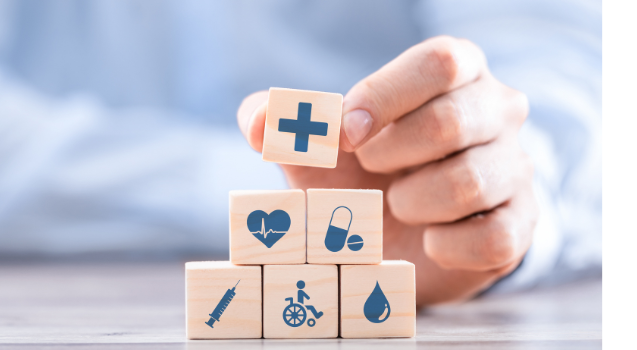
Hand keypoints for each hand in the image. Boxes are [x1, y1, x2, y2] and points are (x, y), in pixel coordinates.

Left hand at [237, 36, 537, 304]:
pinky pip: (492, 237)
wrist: (394, 236)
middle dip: (390, 155)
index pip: (440, 62)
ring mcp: (515, 167)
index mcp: (455, 72)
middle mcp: (498, 111)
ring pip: (470, 182)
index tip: (346, 136)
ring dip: (412, 203)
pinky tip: (427, 240)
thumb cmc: (359, 176)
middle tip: (371, 172)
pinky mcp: (521, 225)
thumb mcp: (317, 147)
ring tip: (398, 206)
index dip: (384, 97)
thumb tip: (259, 122)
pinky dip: (444, 246)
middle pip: (451, 121)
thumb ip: (283, 125)